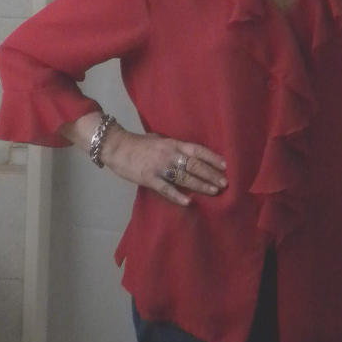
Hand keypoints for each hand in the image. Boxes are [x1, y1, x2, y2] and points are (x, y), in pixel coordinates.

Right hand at [101, 127, 227, 206]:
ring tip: (214, 191)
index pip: (197, 150)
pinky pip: (166, 188)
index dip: (212, 158)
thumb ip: (175, 147)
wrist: (116, 147)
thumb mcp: (160, 140)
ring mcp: (159, 167)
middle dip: (211, 174)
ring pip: (184, 177)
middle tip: (225, 183)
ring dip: (200, 185)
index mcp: (173, 144)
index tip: (225, 166)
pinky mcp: (149, 178)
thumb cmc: (139, 144)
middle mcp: (169, 154)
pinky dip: (177, 195)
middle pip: (194, 165)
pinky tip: (188, 202)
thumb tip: (191, 154)